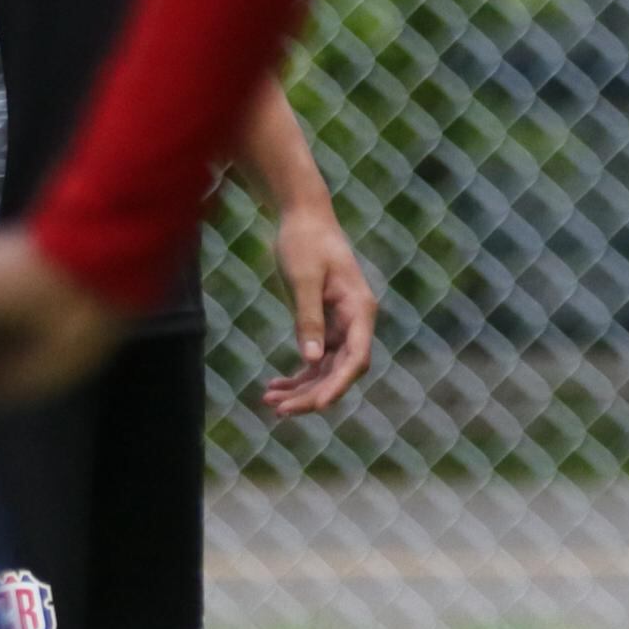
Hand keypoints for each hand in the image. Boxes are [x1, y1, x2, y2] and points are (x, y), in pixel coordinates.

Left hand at [258, 204, 376, 416]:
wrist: (303, 218)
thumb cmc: (305, 242)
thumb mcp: (304, 279)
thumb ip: (309, 318)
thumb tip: (310, 360)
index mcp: (359, 310)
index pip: (357, 359)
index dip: (339, 385)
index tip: (318, 406)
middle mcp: (355, 323)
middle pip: (340, 371)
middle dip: (312, 394)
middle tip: (278, 410)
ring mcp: (341, 326)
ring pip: (325, 370)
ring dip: (301, 389)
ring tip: (269, 401)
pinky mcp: (324, 325)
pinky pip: (314, 359)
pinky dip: (297, 375)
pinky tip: (274, 385)